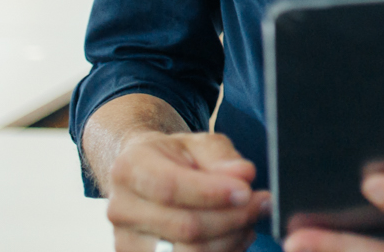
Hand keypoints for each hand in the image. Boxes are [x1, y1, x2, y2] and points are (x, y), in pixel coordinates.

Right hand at [103, 130, 269, 251]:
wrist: (146, 176)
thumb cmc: (175, 158)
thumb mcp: (198, 143)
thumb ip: (221, 157)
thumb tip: (244, 175)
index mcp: (130, 168)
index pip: (170, 187)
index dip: (212, 193)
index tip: (246, 190)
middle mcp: (122, 209)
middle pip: (184, 227)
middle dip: (232, 218)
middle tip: (262, 203)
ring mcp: (127, 242)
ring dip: (231, 238)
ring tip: (250, 219)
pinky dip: (223, 251)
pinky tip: (236, 234)